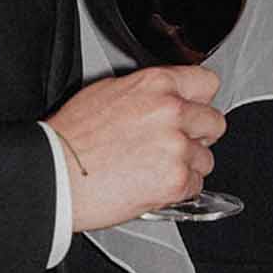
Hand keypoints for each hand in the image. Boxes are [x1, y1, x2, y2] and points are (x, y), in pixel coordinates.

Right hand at [46, 67, 224, 232]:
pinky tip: (152, 183)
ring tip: (155, 167)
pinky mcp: (176, 179)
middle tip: (175, 143)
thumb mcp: (107, 90)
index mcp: (155, 84)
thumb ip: (146, 91)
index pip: (207, 82)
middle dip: (198, 134)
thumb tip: (164, 97)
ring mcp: (176, 145)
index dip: (200, 100)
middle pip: (215, 121)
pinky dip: (178, 189)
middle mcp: (171, 110)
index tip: (194, 109)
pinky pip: (196, 185)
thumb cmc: (72, 137)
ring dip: (187, 165)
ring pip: (206, 157)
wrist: (57, 174)